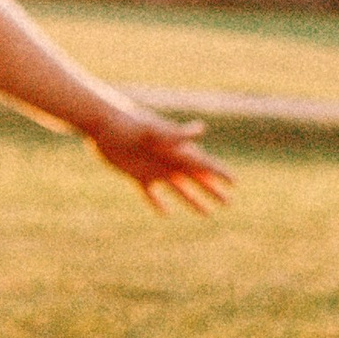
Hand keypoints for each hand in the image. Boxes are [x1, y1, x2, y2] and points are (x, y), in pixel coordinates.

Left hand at [83, 99, 233, 214]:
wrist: (103, 124)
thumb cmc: (129, 123)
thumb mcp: (154, 129)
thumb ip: (177, 133)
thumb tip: (201, 130)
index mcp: (176, 150)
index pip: (203, 163)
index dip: (219, 173)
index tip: (235, 182)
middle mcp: (169, 160)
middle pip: (196, 179)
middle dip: (213, 190)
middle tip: (229, 202)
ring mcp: (154, 169)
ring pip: (179, 189)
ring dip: (194, 200)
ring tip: (208, 214)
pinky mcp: (138, 175)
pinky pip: (151, 193)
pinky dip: (159, 203)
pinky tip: (167, 213)